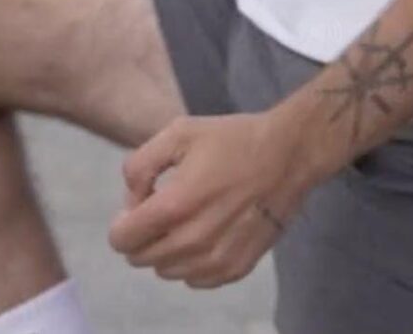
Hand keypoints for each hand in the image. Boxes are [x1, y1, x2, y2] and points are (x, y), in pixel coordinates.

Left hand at [109, 112, 311, 289]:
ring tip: (189, 220)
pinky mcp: (236, 268)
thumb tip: (133, 200)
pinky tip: (207, 235)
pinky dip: (192, 263)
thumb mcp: (179, 132)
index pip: (122, 239)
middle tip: (165, 209)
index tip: (142, 203)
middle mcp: (193, 241)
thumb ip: (139, 166)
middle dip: (143, 235)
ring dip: (167, 250)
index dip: (123, 220)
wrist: (290, 155)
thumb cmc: (235, 140)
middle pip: (140, 258)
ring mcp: (216, 259)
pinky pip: (195, 280)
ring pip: (166, 271)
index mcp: (175, 206)